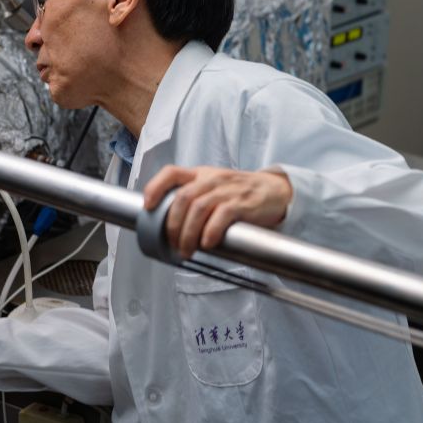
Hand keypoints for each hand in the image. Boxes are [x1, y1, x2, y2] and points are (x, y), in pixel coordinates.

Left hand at [143, 166, 292, 258]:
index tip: (148, 207)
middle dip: (172, 224)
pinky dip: (210, 231)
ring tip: (186, 250)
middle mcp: (211, 179)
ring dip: (188, 233)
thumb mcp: (213, 188)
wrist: (275, 191)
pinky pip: (221, 215)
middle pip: (183, 198)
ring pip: (199, 208)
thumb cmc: (240, 193)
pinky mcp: (242, 203)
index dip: (155, 188)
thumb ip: (194, 199)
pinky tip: (207, 244)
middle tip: (172, 243)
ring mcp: (227, 190)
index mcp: (200, 175)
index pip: (171, 172)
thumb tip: (169, 227)